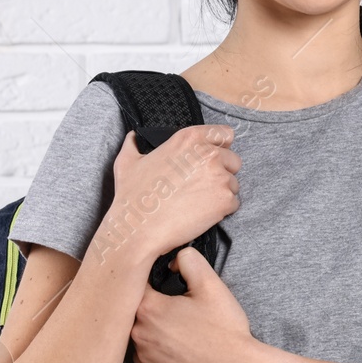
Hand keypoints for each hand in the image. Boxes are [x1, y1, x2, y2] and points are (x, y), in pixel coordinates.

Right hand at [101, 124, 240, 265]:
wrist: (139, 228)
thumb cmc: (133, 196)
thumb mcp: (128, 162)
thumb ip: (134, 145)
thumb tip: (132, 137)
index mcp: (189, 139)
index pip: (224, 134)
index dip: (220, 147)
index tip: (214, 157)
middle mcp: (209, 154)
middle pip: (233, 160)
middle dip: (223, 172)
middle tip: (202, 185)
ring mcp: (220, 177)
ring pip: (233, 183)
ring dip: (221, 192)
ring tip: (198, 201)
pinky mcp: (225, 200)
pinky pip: (233, 203)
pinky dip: (222, 210)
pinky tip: (202, 213)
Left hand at [130, 246, 257, 362]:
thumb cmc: (224, 330)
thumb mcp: (212, 284)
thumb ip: (188, 260)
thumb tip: (172, 260)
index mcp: (149, 308)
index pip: (135, 284)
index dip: (150, 280)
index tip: (164, 284)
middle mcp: (138, 333)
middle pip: (135, 309)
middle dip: (153, 305)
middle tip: (177, 308)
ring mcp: (142, 356)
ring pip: (139, 332)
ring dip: (153, 328)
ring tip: (180, 329)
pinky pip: (145, 355)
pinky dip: (157, 349)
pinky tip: (178, 347)